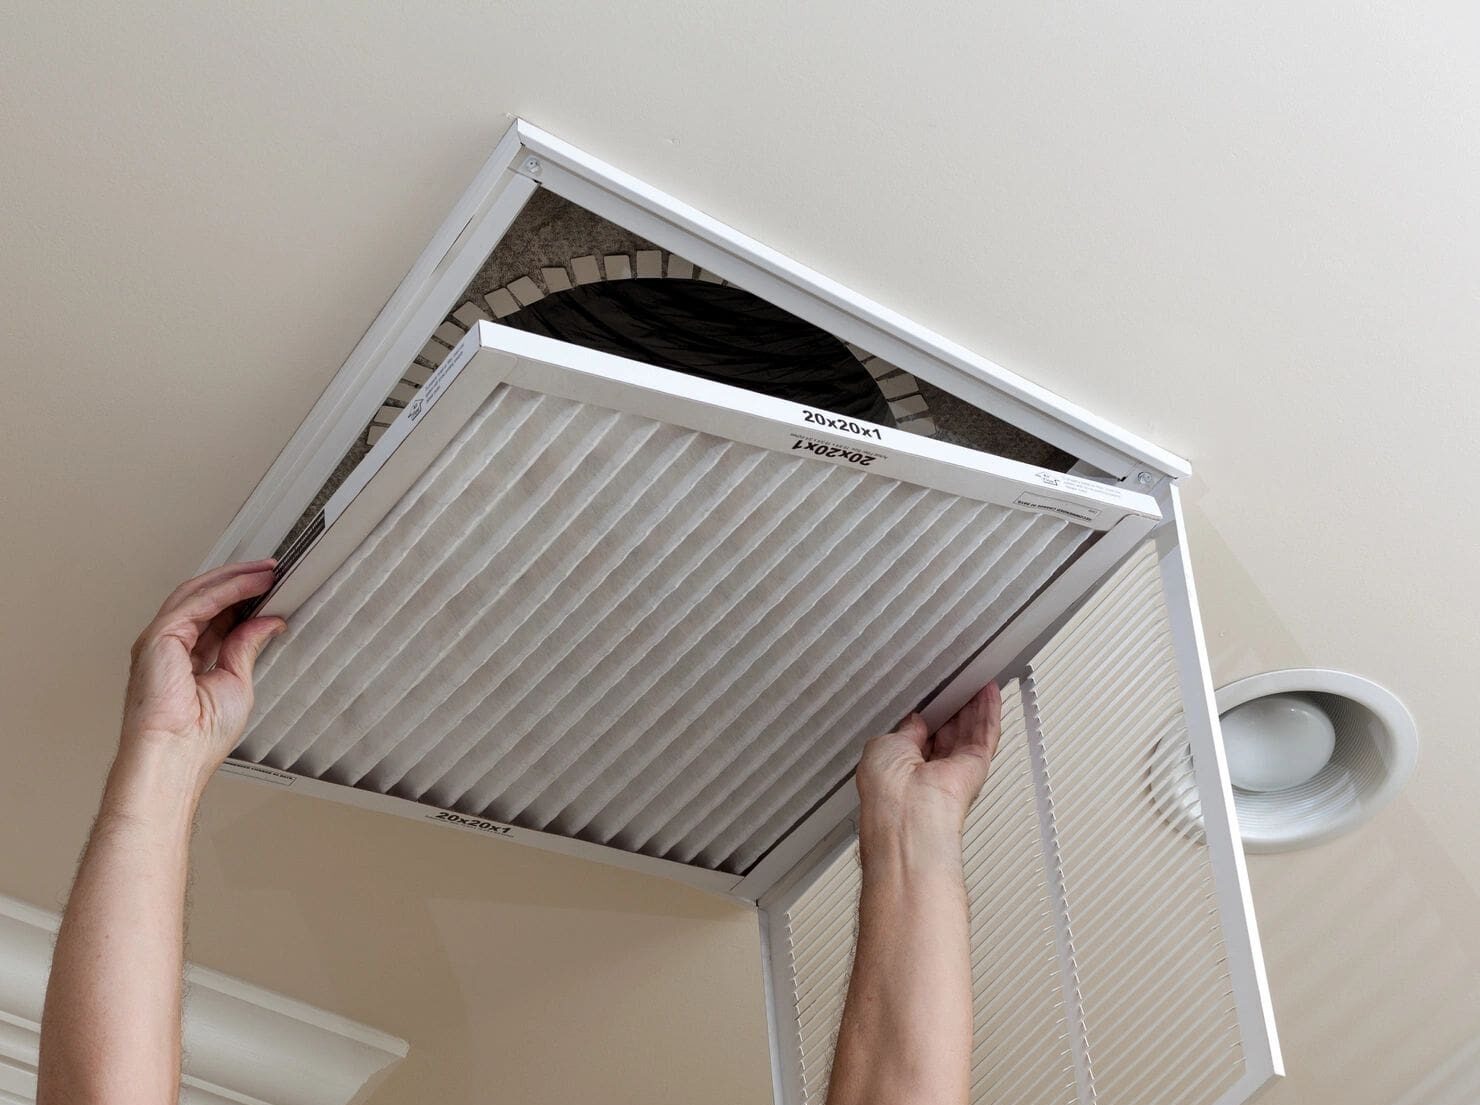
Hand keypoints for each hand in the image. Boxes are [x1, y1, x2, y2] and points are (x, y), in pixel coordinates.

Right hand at [121, 560, 285, 792]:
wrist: (177, 756)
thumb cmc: (199, 737)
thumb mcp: (237, 682)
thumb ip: (247, 646)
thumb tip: (268, 621)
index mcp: (187, 659)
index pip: (216, 617)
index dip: (242, 598)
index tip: (270, 588)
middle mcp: (170, 646)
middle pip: (205, 599)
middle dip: (240, 581)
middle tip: (272, 570)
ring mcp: (161, 640)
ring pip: (199, 593)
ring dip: (236, 578)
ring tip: (267, 571)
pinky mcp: (159, 637)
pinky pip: (197, 602)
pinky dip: (227, 589)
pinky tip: (252, 583)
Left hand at [855, 683, 1001, 860]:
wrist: (909, 817)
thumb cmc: (886, 791)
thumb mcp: (883, 746)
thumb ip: (903, 730)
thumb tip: (916, 720)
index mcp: (901, 767)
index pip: (918, 736)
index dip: (927, 714)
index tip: (934, 693)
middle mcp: (930, 770)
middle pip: (948, 731)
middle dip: (953, 706)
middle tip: (958, 681)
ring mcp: (955, 768)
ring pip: (970, 730)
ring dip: (974, 705)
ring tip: (976, 679)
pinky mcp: (976, 766)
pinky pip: (985, 734)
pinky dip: (989, 711)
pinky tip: (989, 692)